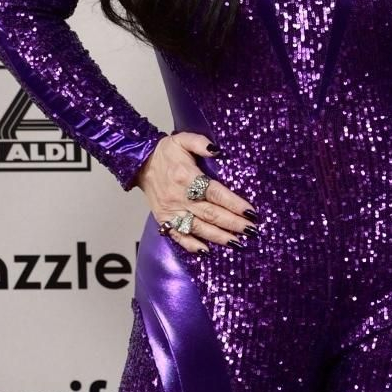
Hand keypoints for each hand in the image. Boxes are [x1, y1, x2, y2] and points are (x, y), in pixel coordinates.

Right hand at [135, 133, 255, 255]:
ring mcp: (171, 210)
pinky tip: (207, 252)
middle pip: (211, 213)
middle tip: (252, 230)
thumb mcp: (183, 140)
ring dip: (218, 237)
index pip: (216, 193)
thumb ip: (201, 143)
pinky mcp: (163, 219)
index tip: (251, 212)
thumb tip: (218, 150)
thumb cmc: (165, 153)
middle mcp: (179, 196)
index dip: (234, 204)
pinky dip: (192, 245)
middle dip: (233, 223)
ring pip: (198, 227)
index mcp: (187, 177)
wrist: (139, 163)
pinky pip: (178, 235)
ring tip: (237, 243)